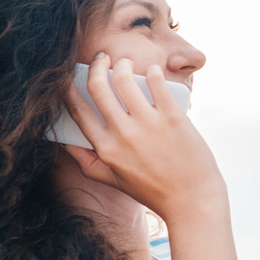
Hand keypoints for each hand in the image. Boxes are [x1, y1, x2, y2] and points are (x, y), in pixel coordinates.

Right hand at [61, 54, 226, 222]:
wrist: (192, 201)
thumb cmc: (154, 192)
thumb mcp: (115, 181)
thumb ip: (89, 164)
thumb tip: (67, 144)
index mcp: (106, 148)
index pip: (77, 109)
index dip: (69, 87)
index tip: (72, 76)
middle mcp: (123, 134)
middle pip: (97, 86)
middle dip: (96, 65)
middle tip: (102, 58)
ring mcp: (148, 124)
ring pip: (123, 79)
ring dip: (122, 65)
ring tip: (126, 63)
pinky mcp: (172, 118)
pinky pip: (156, 83)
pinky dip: (152, 73)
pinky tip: (153, 72)